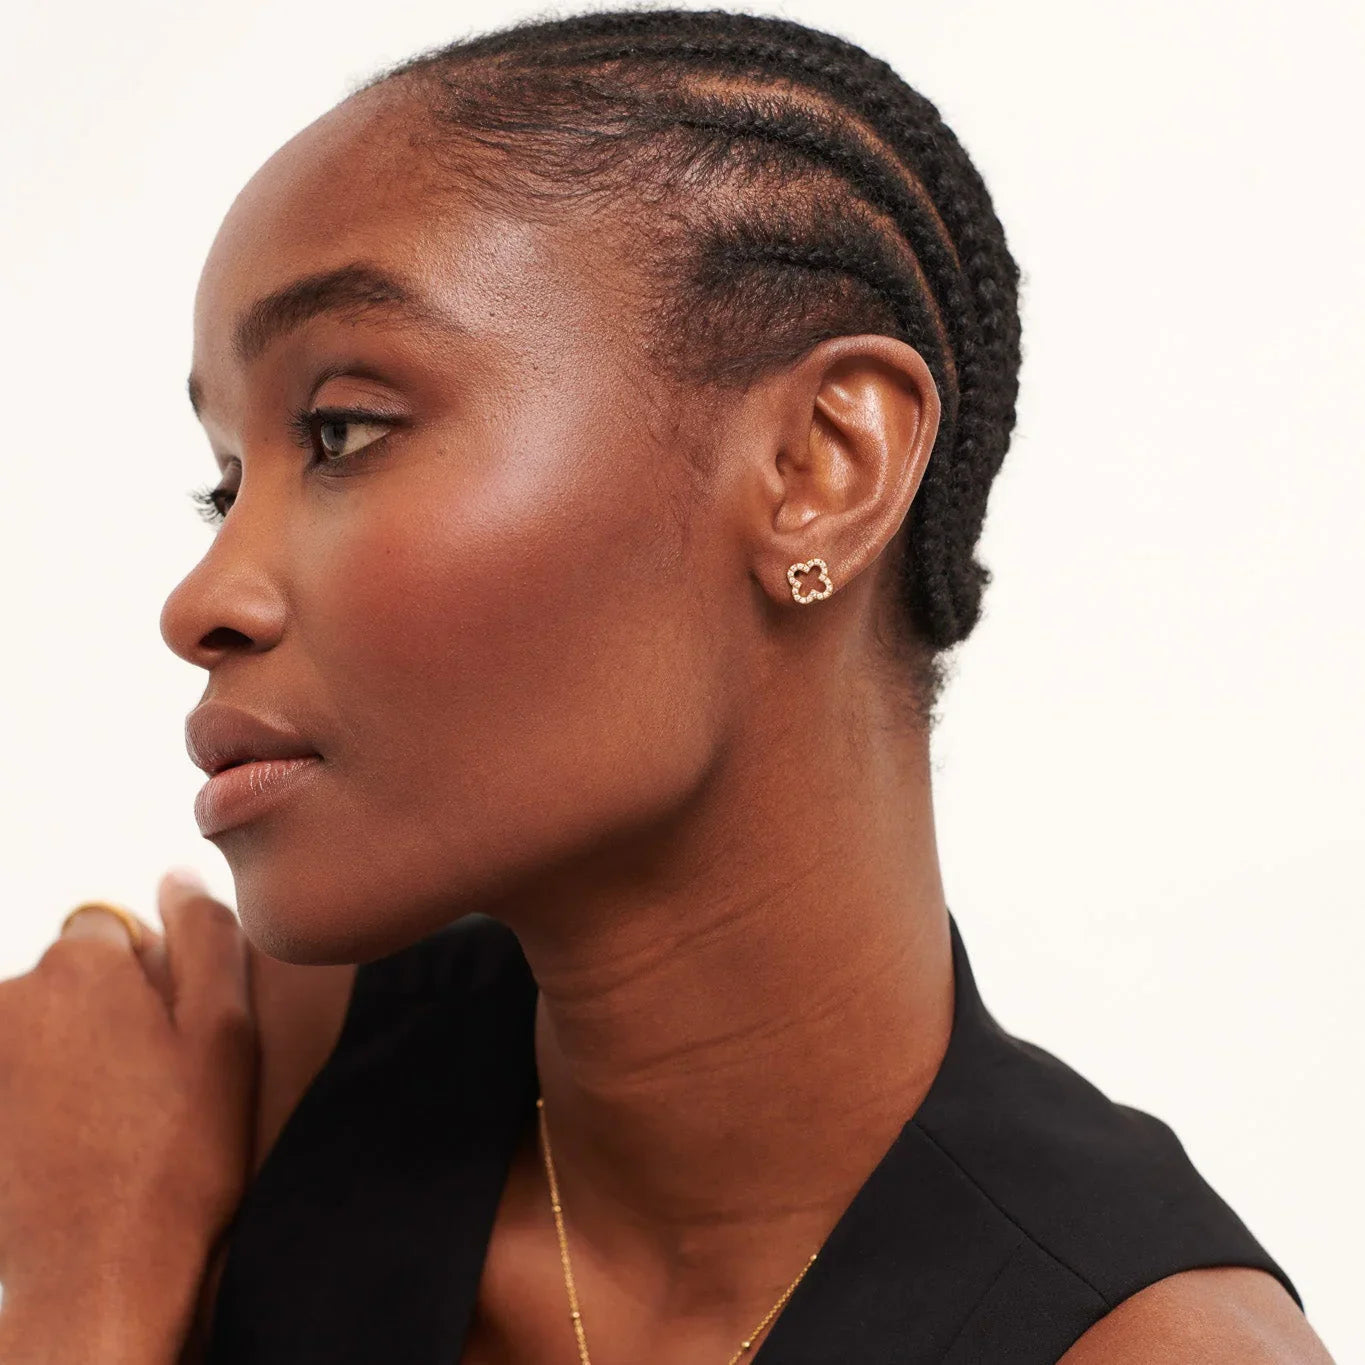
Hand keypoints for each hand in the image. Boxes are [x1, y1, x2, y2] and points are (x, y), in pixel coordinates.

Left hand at [0, 870, 257, 1361]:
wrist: (104, 1272)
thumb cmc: (179, 1152)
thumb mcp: (225, 1030)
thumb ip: (206, 934)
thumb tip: (179, 873)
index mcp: (79, 967)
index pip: (113, 929)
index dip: (152, 973)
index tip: (174, 1031)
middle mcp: (12, 999)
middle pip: (70, 977)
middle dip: (110, 1011)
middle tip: (156, 1081)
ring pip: (43, 1027)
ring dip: (78, 1055)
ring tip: (120, 1119)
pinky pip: (22, 1075)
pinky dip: (50, 1097)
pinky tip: (84, 1143)